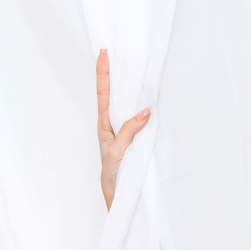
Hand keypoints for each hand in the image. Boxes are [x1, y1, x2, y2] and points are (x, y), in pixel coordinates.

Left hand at [96, 49, 151, 211]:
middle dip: (114, 75)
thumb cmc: (113, 175)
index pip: (103, 96)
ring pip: (126, 105)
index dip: (103, 75)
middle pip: (113, 96)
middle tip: (113, 53)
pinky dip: (142, 104)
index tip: (103, 55)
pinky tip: (147, 96)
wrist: (119, 197)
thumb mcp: (118, 151)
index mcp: (104, 127)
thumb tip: (145, 110)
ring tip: (131, 68)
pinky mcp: (135, 138)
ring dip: (129, 88)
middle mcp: (113, 126)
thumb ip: (129, 130)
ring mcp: (124, 131)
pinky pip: (139, 117)